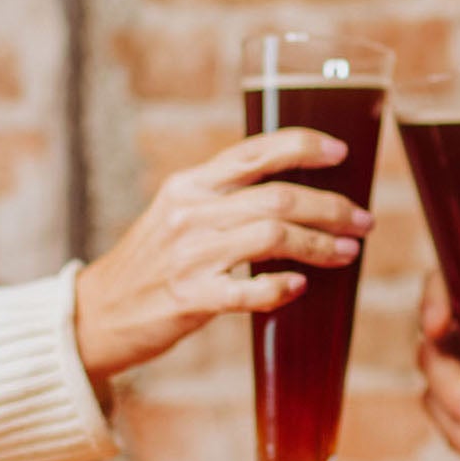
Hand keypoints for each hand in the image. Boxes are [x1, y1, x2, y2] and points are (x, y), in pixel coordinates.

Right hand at [74, 128, 372, 382]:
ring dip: (319, 244)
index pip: (254, 152)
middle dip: (331, 206)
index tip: (340, 151)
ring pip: (271, 236)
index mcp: (189, 186)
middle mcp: (190, 213)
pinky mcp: (189, 298)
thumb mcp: (177, 215)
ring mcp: (189, 256)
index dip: (303, 146)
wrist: (96, 315)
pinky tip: (300, 288)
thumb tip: (294, 196)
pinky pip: (247, 290)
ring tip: (347, 252)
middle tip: (363, 220)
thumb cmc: (150, 266)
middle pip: (277, 196)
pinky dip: (280, 287)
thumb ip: (224, 201)